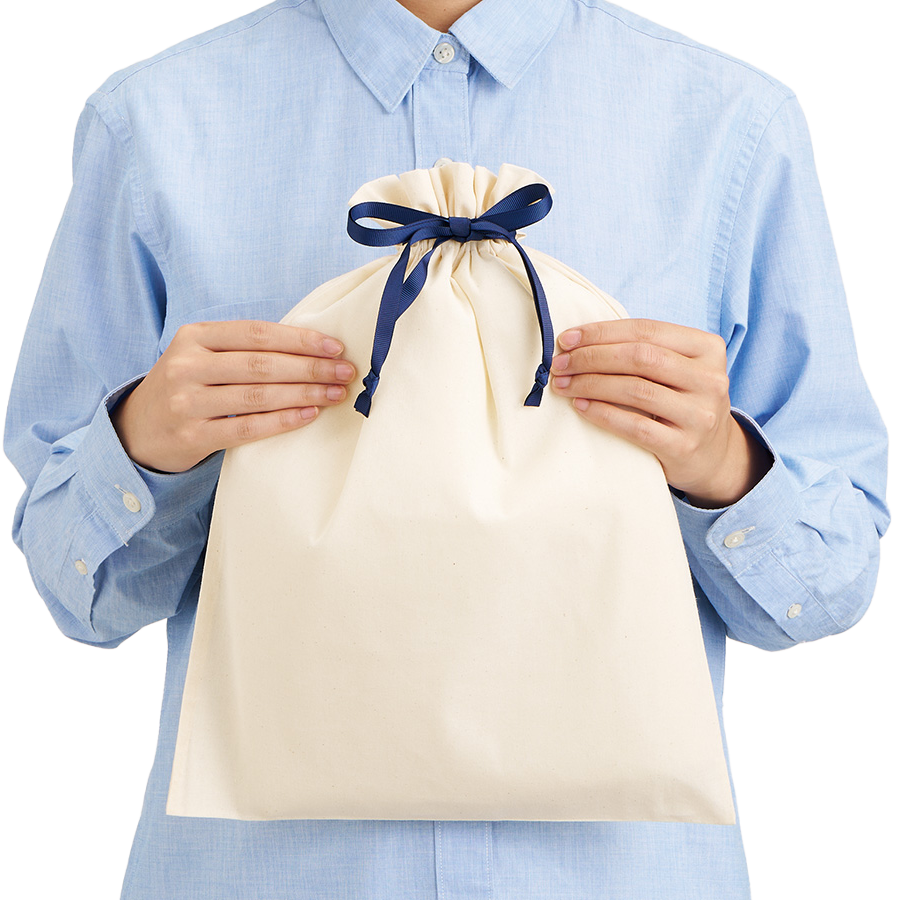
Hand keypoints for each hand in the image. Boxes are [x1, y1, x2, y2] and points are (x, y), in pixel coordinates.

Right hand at [110, 319, 355, 473]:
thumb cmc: (188, 386)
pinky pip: (247, 428)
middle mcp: (187, 365)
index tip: (335, 346)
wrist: (139, 429)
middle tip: (345, 372)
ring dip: (304, 394)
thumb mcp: (203, 355)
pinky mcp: (192, 435)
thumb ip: (244, 348)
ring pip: (258, 396)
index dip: (299, 339)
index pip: (256, 333)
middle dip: (310, 368)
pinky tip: (309, 415)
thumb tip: (312, 347)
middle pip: (261, 364)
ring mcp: (187, 402)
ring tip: (335, 394)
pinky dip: (283, 421)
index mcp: (194, 336)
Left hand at [549, 318, 770, 507]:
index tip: (567, 339)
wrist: (713, 456)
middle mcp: (710, 379)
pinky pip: (636, 426)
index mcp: (708, 348)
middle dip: (592, 357)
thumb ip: (644, 350)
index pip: (647, 330)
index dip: (602, 332)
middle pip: (640, 357)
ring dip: (591, 384)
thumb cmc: (681, 402)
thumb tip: (578, 340)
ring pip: (636, 390)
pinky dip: (603, 413)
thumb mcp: (677, 369)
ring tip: (564, 384)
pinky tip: (581, 406)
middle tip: (561, 363)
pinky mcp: (684, 446)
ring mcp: (700, 415)